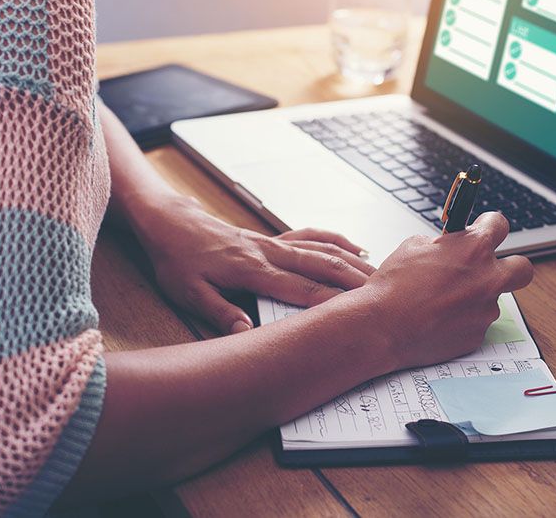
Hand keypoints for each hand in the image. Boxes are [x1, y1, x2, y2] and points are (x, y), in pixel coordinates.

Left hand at [135, 195, 374, 334]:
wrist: (170, 223)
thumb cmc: (177, 259)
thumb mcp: (187, 292)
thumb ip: (219, 311)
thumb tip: (246, 331)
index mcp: (251, 270)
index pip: (300, 288)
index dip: (330, 300)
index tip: (357, 311)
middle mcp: (269, 252)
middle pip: (322, 265)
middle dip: (354, 281)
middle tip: (385, 294)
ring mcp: (273, 242)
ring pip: (322, 249)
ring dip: (353, 261)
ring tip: (381, 275)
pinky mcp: (272, 237)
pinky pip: (312, 236)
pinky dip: (337, 240)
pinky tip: (355, 247)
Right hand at [345, 211, 532, 370]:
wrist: (383, 326)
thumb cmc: (394, 285)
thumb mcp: (414, 247)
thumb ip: (442, 245)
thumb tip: (448, 248)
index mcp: (474, 248)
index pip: (499, 225)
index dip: (489, 226)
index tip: (483, 229)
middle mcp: (488, 278)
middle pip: (522, 268)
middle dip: (511, 265)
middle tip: (490, 268)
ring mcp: (485, 310)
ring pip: (492, 299)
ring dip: (475, 297)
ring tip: (442, 301)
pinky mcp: (477, 336)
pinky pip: (476, 323)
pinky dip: (461, 320)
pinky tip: (438, 319)